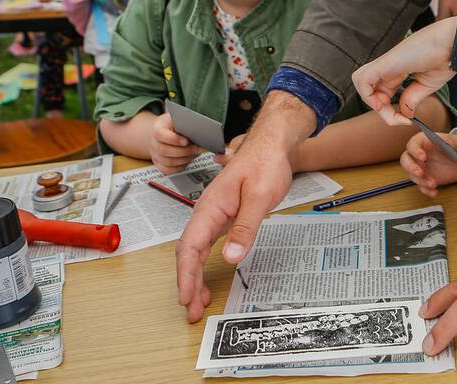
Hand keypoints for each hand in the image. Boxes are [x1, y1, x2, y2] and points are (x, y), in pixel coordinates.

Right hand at [151, 112, 200, 172]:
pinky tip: (188, 160)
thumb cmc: (174, 124)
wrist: (166, 131)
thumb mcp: (179, 118)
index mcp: (157, 129)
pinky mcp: (159, 164)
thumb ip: (185, 122)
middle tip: (196, 149)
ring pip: (168, 162)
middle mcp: (154, 142)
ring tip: (194, 154)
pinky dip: (180, 167)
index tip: (186, 141)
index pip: (160, 134)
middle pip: (164, 151)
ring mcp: (155, 154)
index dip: (174, 139)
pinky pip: (168, 170)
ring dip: (184, 159)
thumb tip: (197, 128)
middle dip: (184, 152)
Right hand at [177, 91, 314, 321]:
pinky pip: (206, 245)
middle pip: (188, 253)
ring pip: (196, 251)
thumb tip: (232, 258)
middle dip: (187, 283)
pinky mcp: (223, 218)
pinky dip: (204, 265)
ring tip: (196, 302)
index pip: (190, 246)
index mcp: (210, 207)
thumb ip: (246, 227)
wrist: (270, 145)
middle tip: (191, 311)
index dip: (186, 274)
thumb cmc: (264, 164)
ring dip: (194, 277)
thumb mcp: (259, 196)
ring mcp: (213, 216)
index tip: (186, 297)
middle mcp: (207, 212)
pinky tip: (207, 279)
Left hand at [351, 17, 456, 125]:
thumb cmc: (444, 59)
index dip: (390, 112)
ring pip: (361, 83)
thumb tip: (404, 114)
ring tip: (388, 108)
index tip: (408, 120)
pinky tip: (383, 103)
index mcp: (397, 72)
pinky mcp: (385, 63)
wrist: (453, 45)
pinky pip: (362, 79)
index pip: (381, 95)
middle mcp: (388, 68)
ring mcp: (386, 64)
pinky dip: (367, 94)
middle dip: (382, 112)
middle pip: (370, 92)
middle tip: (402, 119)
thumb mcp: (425, 86)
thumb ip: (412, 98)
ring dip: (370, 101)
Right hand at [401, 131, 456, 196]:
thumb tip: (443, 142)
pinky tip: (434, 192)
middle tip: (420, 173)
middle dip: (411, 167)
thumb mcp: (455, 141)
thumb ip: (448, 141)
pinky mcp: (427, 179)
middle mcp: (419, 155)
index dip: (415, 151)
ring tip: (433, 183)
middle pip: (406, 160)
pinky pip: (421, 186)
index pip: (412, 144)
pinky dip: (426, 191)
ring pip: (413, 175)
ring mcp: (422, 168)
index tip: (423, 157)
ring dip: (421, 181)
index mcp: (423, 142)